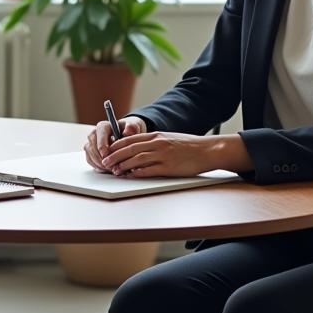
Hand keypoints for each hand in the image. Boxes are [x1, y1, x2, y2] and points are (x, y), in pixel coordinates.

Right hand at [84, 116, 146, 170]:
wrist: (126, 137)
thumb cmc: (129, 131)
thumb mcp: (133, 127)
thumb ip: (132, 127)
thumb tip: (127, 131)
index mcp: (103, 126)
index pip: (99, 134)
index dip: (101, 145)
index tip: (106, 154)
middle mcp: (94, 134)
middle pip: (92, 146)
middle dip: (101, 158)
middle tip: (112, 166)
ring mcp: (90, 143)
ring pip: (91, 155)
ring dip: (100, 164)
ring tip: (113, 169)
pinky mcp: (90, 152)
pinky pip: (90, 161)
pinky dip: (98, 167)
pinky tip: (108, 169)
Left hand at [101, 131, 229, 177]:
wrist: (207, 150)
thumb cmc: (189, 145)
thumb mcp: (169, 138)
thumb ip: (155, 142)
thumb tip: (140, 149)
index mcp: (157, 136)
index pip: (131, 139)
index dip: (117, 145)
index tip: (107, 150)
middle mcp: (158, 143)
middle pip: (130, 149)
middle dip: (115, 156)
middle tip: (105, 162)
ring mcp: (163, 155)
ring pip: (137, 159)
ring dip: (123, 166)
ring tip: (115, 171)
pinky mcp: (169, 167)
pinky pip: (149, 170)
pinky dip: (137, 173)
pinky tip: (131, 176)